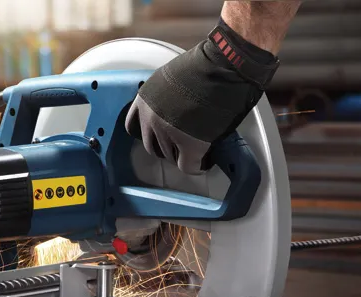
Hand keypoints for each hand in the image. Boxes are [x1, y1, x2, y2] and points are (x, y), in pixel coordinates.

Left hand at [125, 20, 279, 174]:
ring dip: (183, 155)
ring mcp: (169, 133)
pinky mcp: (189, 146)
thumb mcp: (168, 80)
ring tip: (199, 148)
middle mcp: (151, 119)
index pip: (133, 128)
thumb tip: (168, 114)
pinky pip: (188, 167)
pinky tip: (205, 161)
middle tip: (184, 143)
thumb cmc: (205, 66)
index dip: (151, 133)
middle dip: (168, 146)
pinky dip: (197, 167)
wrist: (226, 66)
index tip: (161, 135)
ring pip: (171, 158)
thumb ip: (162, 100)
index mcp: (144, 100)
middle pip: (153, 147)